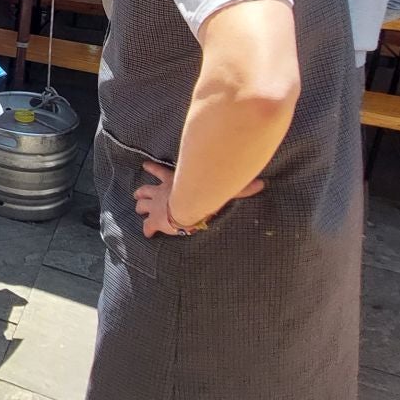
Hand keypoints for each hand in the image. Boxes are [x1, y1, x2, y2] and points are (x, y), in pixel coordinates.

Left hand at [132, 160, 263, 237]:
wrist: (186, 206)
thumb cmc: (202, 195)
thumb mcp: (220, 188)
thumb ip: (240, 187)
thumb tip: (262, 183)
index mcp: (171, 181)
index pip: (159, 171)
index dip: (151, 168)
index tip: (144, 165)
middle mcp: (160, 192)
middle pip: (145, 189)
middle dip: (141, 192)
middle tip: (137, 194)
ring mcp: (155, 207)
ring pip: (141, 205)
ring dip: (140, 206)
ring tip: (138, 208)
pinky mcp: (155, 222)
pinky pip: (147, 227)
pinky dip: (146, 231)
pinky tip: (146, 234)